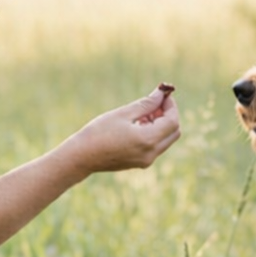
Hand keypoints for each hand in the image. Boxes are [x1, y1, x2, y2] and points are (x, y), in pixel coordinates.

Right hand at [65, 84, 180, 173]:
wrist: (81, 157)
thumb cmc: (98, 132)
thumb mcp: (123, 113)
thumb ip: (146, 104)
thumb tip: (161, 93)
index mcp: (147, 140)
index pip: (172, 121)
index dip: (170, 106)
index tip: (162, 95)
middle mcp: (151, 153)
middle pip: (174, 132)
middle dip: (168, 115)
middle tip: (154, 103)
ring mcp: (147, 160)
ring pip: (166, 139)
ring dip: (161, 124)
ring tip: (142, 113)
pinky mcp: (141, 163)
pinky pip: (156, 146)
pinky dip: (154, 133)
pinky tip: (137, 124)